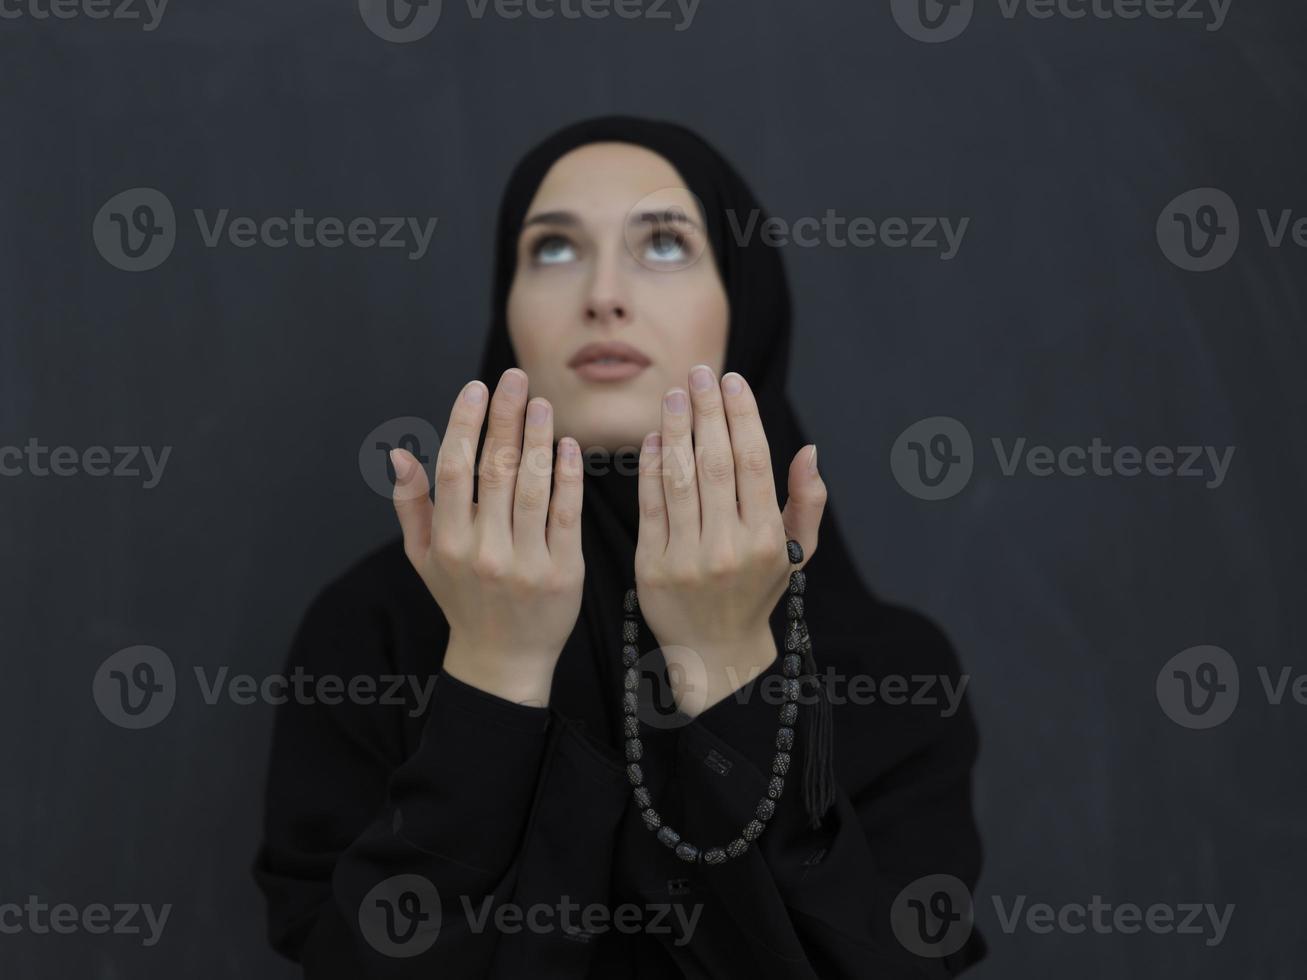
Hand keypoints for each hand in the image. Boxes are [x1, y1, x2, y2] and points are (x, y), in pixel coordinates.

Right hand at [389, 368, 584, 706]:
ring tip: (544, 404)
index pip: (453, 470)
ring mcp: (524, 562)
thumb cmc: (462, 600)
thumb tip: (397, 454)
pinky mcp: (561, 572)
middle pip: (494, 470)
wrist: (502, 661)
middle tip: (518, 378)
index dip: (465, 424)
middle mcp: (482, 550)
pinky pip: (565, 515)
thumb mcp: (424, 558)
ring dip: (538, 440)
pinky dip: (567, 478)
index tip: (477, 388)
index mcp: (446, 542)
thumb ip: (411, 505)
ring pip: (531, 488)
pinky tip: (568, 447)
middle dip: (506, 418)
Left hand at [634, 365, 826, 716]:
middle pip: (716, 463)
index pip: (753, 462)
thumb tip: (810, 450)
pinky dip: (650, 469)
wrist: (715, 651)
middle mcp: (729, 546)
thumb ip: (807, 502)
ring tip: (672, 395)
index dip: (742, 416)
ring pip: (680, 479)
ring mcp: (689, 557)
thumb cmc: (757, 591)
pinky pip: (651, 507)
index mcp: (767, 538)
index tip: (732, 380)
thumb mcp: (796, 553)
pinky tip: (652, 439)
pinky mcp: (652, 567)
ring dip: (676, 430)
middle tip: (697, 372)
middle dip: (707, 411)